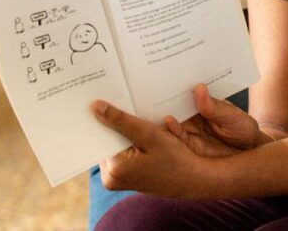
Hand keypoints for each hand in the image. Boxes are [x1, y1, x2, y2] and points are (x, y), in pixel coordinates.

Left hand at [92, 100, 210, 196]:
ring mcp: (116, 180)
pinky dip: (132, 145)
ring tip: (147, 131)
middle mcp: (109, 178)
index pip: (102, 136)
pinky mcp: (124, 179)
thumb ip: (122, 121)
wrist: (192, 179)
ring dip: (128, 135)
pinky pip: (122, 155)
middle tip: (139, 118)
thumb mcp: (150, 135)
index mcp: (113, 169)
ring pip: (116, 147)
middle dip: (121, 127)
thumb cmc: (176, 158)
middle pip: (109, 142)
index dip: (110, 119)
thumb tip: (95, 107)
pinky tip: (147, 142)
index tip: (120, 106)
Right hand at [164, 84, 264, 157]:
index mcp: (204, 104)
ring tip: (156, 103)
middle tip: (156, 87)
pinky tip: (167, 119)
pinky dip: (171, 128)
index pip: (188, 92)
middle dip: (166, 97)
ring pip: (173, 120)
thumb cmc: (243, 129)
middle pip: (176, 105)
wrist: (249, 151)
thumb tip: (199, 88)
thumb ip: (214, 107)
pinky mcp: (190, 145)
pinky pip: (177, 136)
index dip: (179, 84)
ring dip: (164, 112)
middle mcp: (194, 116)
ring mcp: (191, 129)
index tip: (168, 74)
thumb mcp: (232, 115)